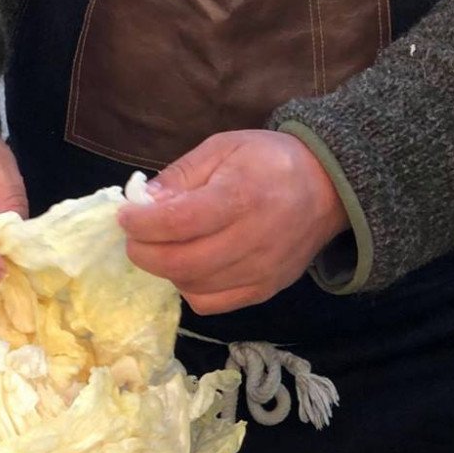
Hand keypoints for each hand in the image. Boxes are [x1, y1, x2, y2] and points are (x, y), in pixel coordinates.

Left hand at [118, 129, 347, 315]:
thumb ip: (181, 175)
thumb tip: (143, 202)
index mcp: (239, 197)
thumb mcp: (223, 148)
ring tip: (163, 247)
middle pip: (180, 262)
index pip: (177, 222)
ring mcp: (260, 271)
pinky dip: (190, 288)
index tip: (125, 216)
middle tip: (135, 237)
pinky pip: (213, 304)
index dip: (141, 223)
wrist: (327, 188)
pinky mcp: (265, 290)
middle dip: (144, 252)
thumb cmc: (269, 160)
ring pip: (193, 286)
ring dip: (165, 270)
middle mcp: (251, 240)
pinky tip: (188, 266)